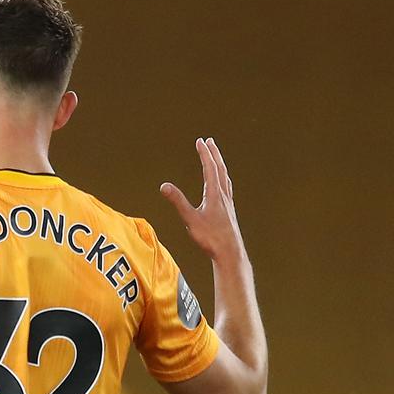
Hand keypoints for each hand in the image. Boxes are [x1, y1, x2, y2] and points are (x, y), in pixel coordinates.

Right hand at [160, 137, 245, 261]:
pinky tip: (221, 183)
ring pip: (225, 177)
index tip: (200, 141)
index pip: (210, 168)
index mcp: (214, 194)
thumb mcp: (190, 219)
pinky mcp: (229, 210)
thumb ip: (178, 201)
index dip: (204, 154)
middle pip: (220, 169)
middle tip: (209, 141)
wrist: (230, 252)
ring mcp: (228, 202)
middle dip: (214, 154)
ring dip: (220, 164)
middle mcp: (223, 195)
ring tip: (216, 157)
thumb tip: (164, 186)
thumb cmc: (210, 238)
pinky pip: (227, 187)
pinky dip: (223, 178)